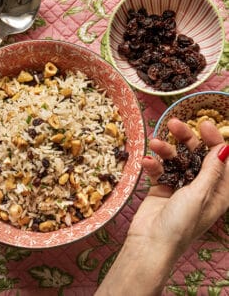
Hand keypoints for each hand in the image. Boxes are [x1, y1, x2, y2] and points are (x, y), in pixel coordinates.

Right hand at [96, 119, 228, 295]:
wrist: (150, 242)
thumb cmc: (181, 223)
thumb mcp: (200, 195)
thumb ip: (210, 170)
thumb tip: (225, 148)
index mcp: (217, 190)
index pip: (219, 158)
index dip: (214, 140)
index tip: (202, 124)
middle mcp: (199, 186)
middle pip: (195, 155)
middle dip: (185, 139)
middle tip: (173, 123)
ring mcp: (179, 185)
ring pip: (174, 159)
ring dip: (164, 150)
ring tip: (153, 143)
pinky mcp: (161, 187)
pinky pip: (159, 170)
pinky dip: (152, 165)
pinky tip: (145, 162)